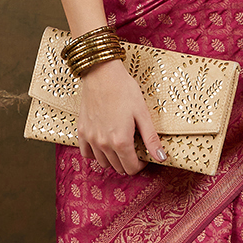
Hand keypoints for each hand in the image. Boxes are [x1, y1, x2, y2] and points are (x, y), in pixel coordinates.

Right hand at [75, 58, 165, 175]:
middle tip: (133, 149)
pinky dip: (95, 154)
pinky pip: (86, 153)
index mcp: (121, 141)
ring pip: (102, 163)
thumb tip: (161, 158)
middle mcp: (104, 144)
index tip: (143, 156)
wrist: (102, 74)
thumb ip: (151, 139)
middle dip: (128, 162)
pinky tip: (103, 145)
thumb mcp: (143, 114)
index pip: (131, 168)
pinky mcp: (82, 131)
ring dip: (113, 159)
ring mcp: (91, 138)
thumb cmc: (124, 90)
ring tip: (119, 146)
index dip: (140, 165)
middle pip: (117, 167)